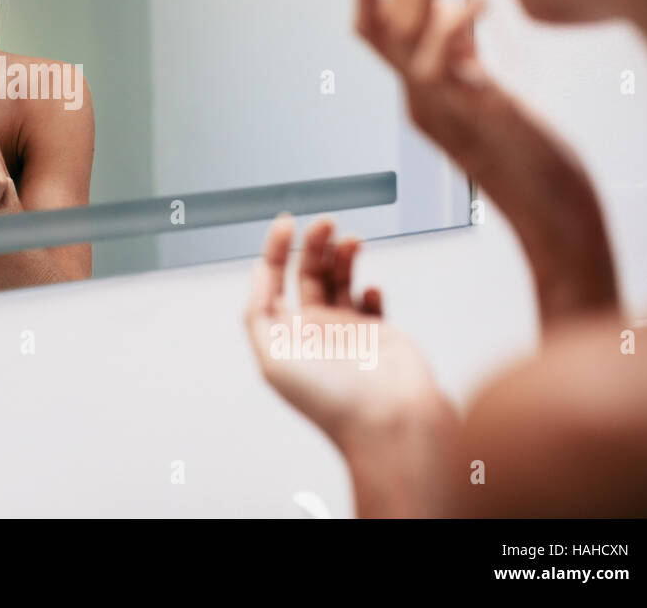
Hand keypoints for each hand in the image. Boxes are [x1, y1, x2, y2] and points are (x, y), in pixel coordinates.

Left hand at [243, 214, 449, 448]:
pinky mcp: (379, 334)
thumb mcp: (273, 357)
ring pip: (340, 280)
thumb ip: (258, 312)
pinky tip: (369, 291)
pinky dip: (369, 289)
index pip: (273, 282)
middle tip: (326, 222)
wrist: (389, 423)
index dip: (275, 250)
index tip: (286, 222)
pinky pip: (370, 302)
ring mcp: (347, 331)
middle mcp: (312, 331)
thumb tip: (257, 270)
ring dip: (342, 256)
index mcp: (284, 336)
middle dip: (314, 245)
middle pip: (307, 274)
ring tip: (350, 241)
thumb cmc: (331, 399)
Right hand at [355, 0, 617, 328]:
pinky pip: (445, 66)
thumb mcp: (491, 98)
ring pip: (405, 32)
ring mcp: (441, 109)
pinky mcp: (474, 117)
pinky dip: (457, 24)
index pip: (375, 29)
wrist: (556, 224)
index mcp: (420, 95)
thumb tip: (460, 8)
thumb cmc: (536, 163)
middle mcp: (419, 100)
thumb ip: (467, 59)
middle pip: (384, 20)